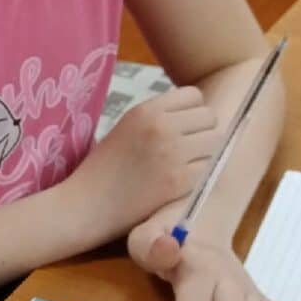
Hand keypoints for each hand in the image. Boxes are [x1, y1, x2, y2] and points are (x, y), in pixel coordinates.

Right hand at [70, 87, 220, 236]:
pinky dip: (197, 176)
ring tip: (184, 165)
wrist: (85, 205)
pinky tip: (177, 183)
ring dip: (204, 154)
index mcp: (146, 110)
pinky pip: (208, 168)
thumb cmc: (102, 169)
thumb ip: (157, 119)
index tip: (181, 128)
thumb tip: (192, 117)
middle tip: (185, 150)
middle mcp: (162, 126)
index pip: (194, 96)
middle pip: (209, 117)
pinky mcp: (179, 181)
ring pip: (215, 142)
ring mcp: (172, 153)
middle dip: (202, 132)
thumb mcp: (125, 128)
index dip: (191, 112)